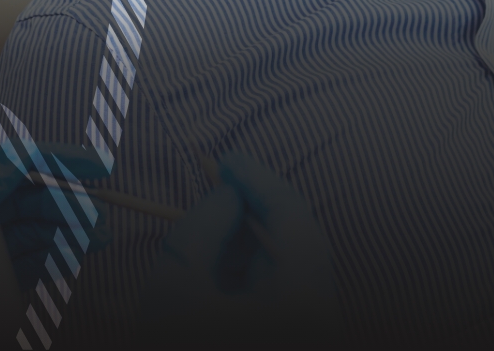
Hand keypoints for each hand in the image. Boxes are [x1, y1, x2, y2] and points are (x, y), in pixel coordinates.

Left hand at [0, 141, 108, 291]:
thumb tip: (27, 155)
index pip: (20, 161)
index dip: (61, 160)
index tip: (100, 165)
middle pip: (34, 199)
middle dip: (71, 206)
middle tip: (100, 219)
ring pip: (36, 231)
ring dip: (70, 234)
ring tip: (96, 240)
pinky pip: (29, 262)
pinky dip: (54, 259)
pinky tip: (72, 257)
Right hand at [139, 151, 341, 345]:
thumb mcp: (174, 291)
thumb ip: (199, 230)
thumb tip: (224, 196)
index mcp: (302, 305)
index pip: (295, 221)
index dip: (260, 181)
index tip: (227, 160)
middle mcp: (320, 319)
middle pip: (298, 245)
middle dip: (254, 212)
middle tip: (218, 185)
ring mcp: (311, 332)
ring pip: (289, 272)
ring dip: (249, 244)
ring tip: (209, 228)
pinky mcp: (292, 339)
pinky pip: (280, 299)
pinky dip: (249, 275)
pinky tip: (216, 266)